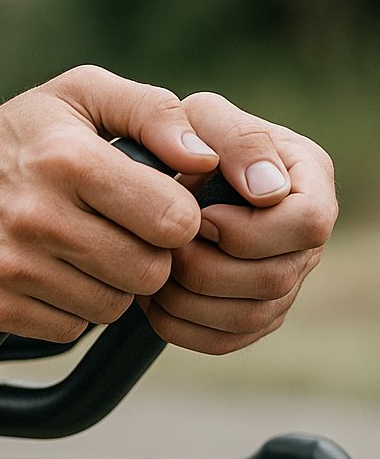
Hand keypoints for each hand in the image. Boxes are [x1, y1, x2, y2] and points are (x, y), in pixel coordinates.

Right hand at [0, 66, 218, 339]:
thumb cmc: (9, 142)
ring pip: (110, 309)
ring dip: (107, 287)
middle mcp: (38, 217)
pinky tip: (50, 278)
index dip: (176, 220)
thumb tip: (206, 160)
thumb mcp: (76, 96)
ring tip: (81, 255)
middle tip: (120, 237)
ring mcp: (12, 268)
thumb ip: (153, 112)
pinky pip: (69, 330)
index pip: (172, 220)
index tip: (155, 211)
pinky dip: (69, 311)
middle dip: (146, 259)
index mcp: (69, 160)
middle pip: (147, 273)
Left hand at [139, 92, 336, 353]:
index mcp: (308, 183)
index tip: (198, 217)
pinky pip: (220, 341)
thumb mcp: (204, 117)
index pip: (307, 224)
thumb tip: (268, 192)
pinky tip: (152, 297)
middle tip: (164, 247)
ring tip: (153, 268)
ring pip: (245, 317)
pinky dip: (178, 325)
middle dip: (206, 267)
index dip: (246, 230)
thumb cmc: (183, 140)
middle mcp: (304, 240)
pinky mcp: (250, 316)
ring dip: (186, 298)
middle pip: (274, 279)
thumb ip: (237, 140)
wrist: (157, 178)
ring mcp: (282, 283)